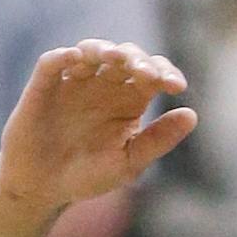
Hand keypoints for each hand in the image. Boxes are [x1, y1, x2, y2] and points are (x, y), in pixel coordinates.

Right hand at [0, 39, 194, 214]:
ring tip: (115, 57)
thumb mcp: (129, 162)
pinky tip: (76, 57)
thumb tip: (192, 114)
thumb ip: (159, 139)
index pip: (153, 74)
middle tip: (147, 74)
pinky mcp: (44, 85)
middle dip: (138, 60)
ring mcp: (74, 81)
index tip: (177, 86)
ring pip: (91, 51)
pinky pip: (53, 63)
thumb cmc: (90, 175)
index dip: (166, 73)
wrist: (45, 187)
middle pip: (125, 57)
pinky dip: (63, 56)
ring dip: (103, 49)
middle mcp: (104, 84)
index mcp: (130, 99)